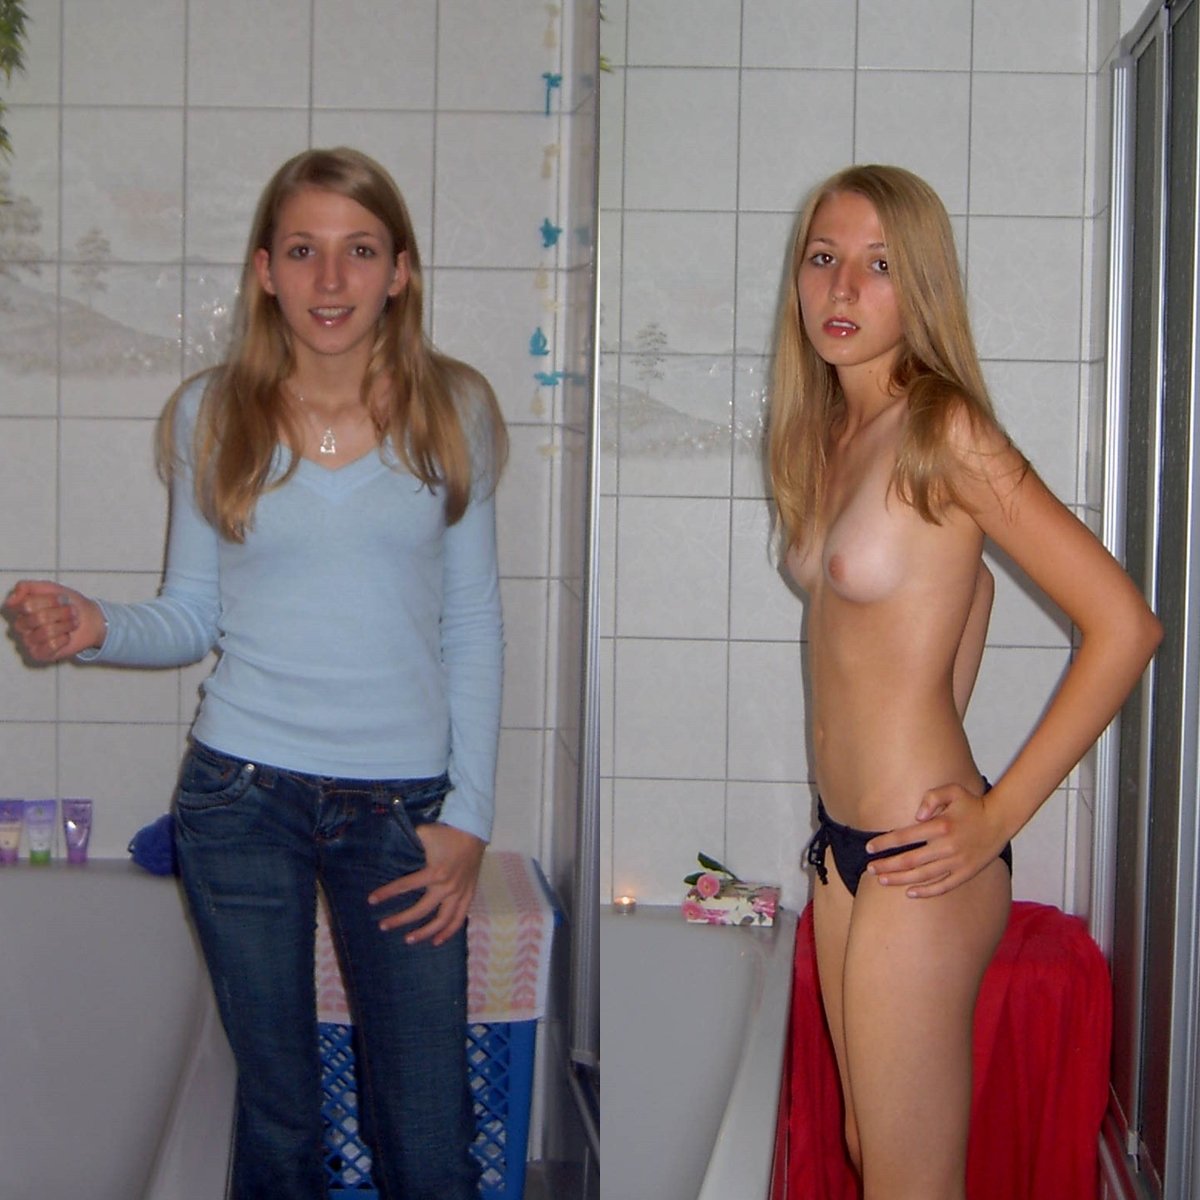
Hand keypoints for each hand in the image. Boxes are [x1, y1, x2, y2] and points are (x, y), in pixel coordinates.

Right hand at [4, 580, 105, 662]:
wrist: (90, 619)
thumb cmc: (68, 603)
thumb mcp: (50, 588)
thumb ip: (27, 587)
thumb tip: (12, 600)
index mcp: (21, 608)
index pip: (27, 604)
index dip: (50, 601)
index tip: (63, 599)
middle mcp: (22, 624)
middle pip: (38, 618)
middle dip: (61, 613)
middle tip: (73, 612)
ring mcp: (29, 640)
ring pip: (45, 632)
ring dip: (66, 625)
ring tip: (73, 623)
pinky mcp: (39, 654)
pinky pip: (50, 646)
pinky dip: (64, 639)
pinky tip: (67, 636)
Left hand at [368, 824, 484, 945]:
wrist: (472, 830)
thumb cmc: (446, 832)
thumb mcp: (424, 833)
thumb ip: (408, 841)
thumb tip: (390, 843)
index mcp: (434, 873)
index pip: (405, 886)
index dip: (386, 893)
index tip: (371, 900)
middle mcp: (446, 887)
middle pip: (420, 910)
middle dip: (400, 919)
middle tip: (383, 925)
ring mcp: (459, 893)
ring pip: (441, 921)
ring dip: (424, 932)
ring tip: (408, 939)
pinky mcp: (468, 894)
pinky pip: (459, 918)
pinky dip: (449, 931)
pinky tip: (437, 941)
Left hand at [864, 783, 1008, 898]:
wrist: (1000, 820)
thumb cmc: (972, 804)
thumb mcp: (952, 790)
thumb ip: (931, 798)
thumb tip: (916, 815)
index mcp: (940, 826)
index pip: (904, 837)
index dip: (884, 843)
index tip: (869, 847)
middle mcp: (947, 847)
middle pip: (909, 860)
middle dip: (887, 865)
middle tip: (870, 868)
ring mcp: (957, 863)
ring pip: (922, 876)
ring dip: (900, 880)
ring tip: (882, 881)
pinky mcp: (966, 873)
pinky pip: (943, 886)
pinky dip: (926, 891)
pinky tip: (910, 893)